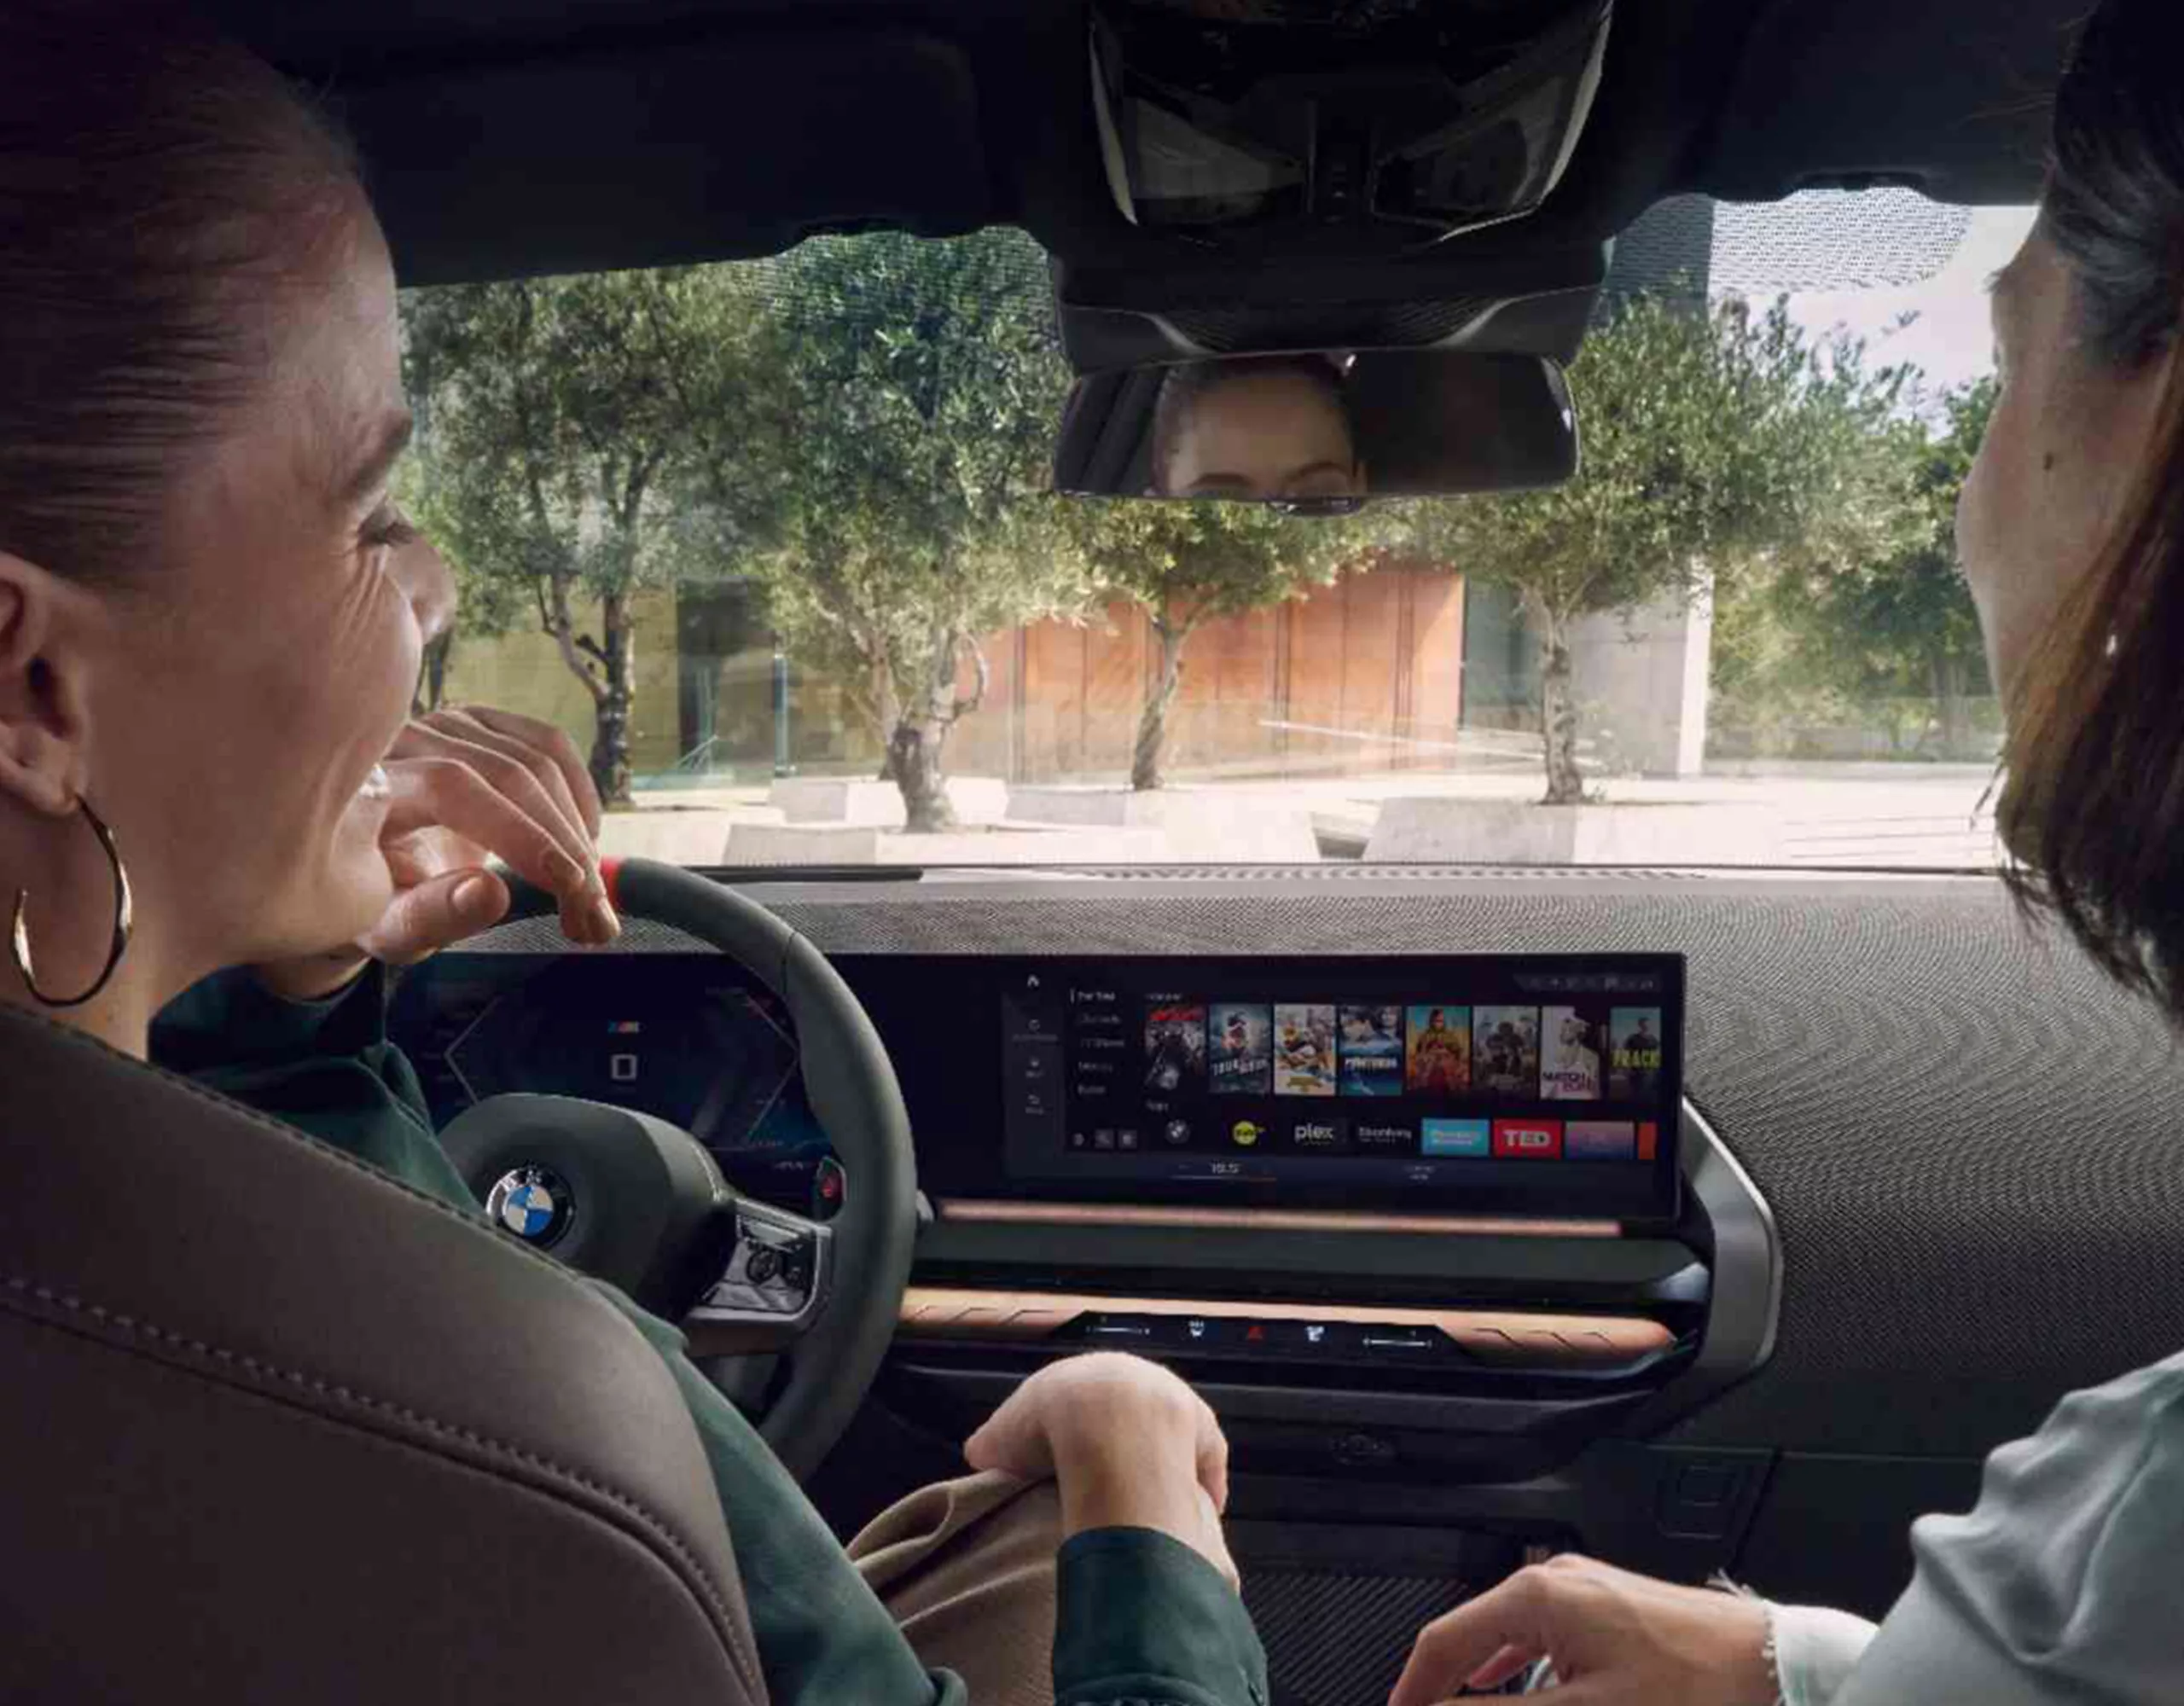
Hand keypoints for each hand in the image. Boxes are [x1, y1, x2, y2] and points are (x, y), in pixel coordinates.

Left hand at [256, 707, 617, 999]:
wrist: (363, 866)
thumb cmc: (371, 904)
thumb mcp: (389, 926)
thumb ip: (433, 914)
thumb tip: (492, 894)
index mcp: (368, 784)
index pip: (453, 787)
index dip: (517, 832)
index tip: (566, 884)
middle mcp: (406, 737)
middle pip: (509, 774)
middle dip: (565, 847)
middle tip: (593, 915)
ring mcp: (447, 723)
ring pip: (539, 762)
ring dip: (580, 833)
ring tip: (592, 899)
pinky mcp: (482, 722)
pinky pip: (551, 744)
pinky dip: (580, 795)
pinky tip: (586, 845)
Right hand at [964, 1352, 1238, 1587]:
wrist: (1105, 1422)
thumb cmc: (1048, 1423)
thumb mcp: (1001, 1435)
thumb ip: (992, 1444)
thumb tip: (979, 1454)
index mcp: (1089, 1375)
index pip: (1084, 1403)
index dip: (1074, 1435)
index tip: (1067, 1463)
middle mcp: (1137, 1379)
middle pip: (1131, 1419)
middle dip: (1120, 1447)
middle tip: (1104, 1483)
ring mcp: (1174, 1405)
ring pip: (1169, 1438)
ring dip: (1159, 1465)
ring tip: (1142, 1502)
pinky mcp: (1204, 1434)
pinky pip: (1204, 1463)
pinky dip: (1199, 1486)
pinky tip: (1188, 1512)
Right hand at [1389, 1554, 1773, 1705]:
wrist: (1773, 1668)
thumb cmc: (1694, 1689)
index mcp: (1537, 1597)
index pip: (1443, 1642)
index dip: (1413, 1690)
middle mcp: (1554, 1581)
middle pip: (1470, 1637)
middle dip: (1447, 1687)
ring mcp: (1583, 1589)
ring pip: (1504, 1638)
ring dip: (1481, 1684)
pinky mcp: (1608, 1605)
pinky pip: (1539, 1635)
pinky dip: (1515, 1671)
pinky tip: (1511, 1692)